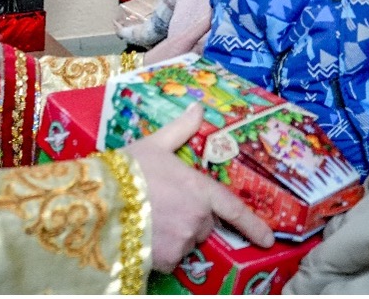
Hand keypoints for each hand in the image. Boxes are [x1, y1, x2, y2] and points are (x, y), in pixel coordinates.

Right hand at [123, 103, 272, 271]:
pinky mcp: (166, 260)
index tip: (268, 239)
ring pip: (186, 242)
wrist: (100, 198)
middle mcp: (198, 218)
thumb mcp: (154, 144)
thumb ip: (180, 130)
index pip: (234, 210)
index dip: (253, 226)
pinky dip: (161, 251)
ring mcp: (182, 240)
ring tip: (148, 219)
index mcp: (199, 190)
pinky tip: (142, 235)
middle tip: (163, 206)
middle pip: (204, 225)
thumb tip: (197, 108)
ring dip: (175, 235)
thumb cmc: (128, 168)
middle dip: (190, 219)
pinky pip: (170, 258)